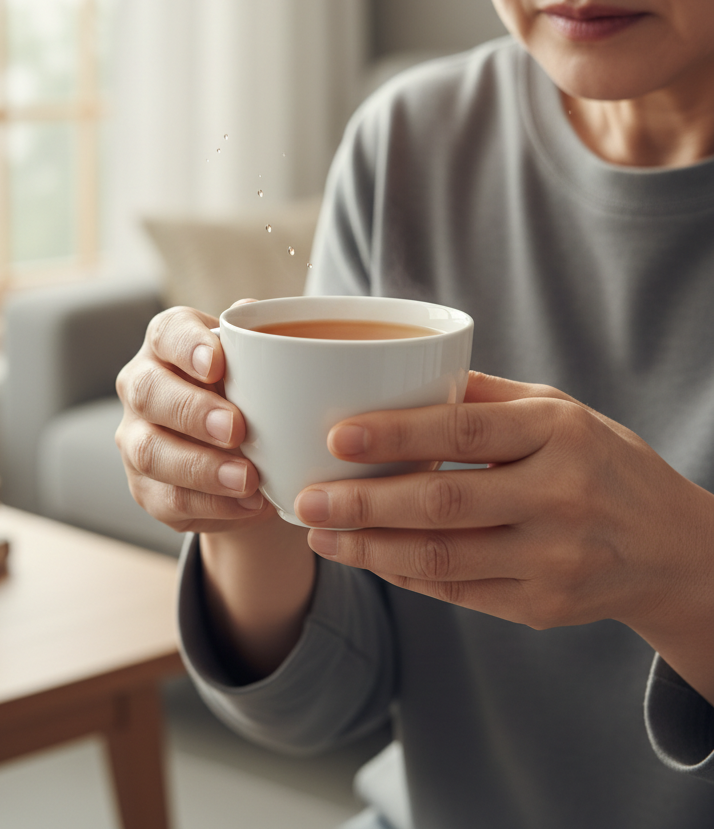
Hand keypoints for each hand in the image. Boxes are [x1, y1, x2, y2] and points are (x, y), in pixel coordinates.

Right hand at [115, 304, 273, 532]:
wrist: (246, 459)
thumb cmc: (250, 395)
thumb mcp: (260, 366)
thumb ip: (262, 343)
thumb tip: (261, 314)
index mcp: (168, 344)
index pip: (168, 333)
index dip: (189, 346)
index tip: (218, 363)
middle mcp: (142, 386)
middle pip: (149, 392)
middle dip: (191, 410)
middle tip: (236, 428)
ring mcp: (136, 439)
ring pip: (151, 452)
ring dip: (201, 466)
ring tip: (248, 479)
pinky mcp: (145, 488)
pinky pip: (168, 498)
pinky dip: (211, 505)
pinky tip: (248, 503)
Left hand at [294, 372, 713, 644]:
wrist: (673, 549)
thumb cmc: (600, 462)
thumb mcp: (559, 411)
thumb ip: (485, 395)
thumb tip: (402, 373)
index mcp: (558, 433)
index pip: (463, 431)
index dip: (395, 434)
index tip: (336, 436)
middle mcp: (559, 496)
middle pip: (442, 503)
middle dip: (361, 504)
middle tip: (305, 500)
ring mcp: (554, 558)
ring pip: (441, 558)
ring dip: (369, 548)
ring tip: (320, 536)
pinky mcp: (543, 606)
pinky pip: (456, 591)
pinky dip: (403, 575)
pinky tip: (367, 557)